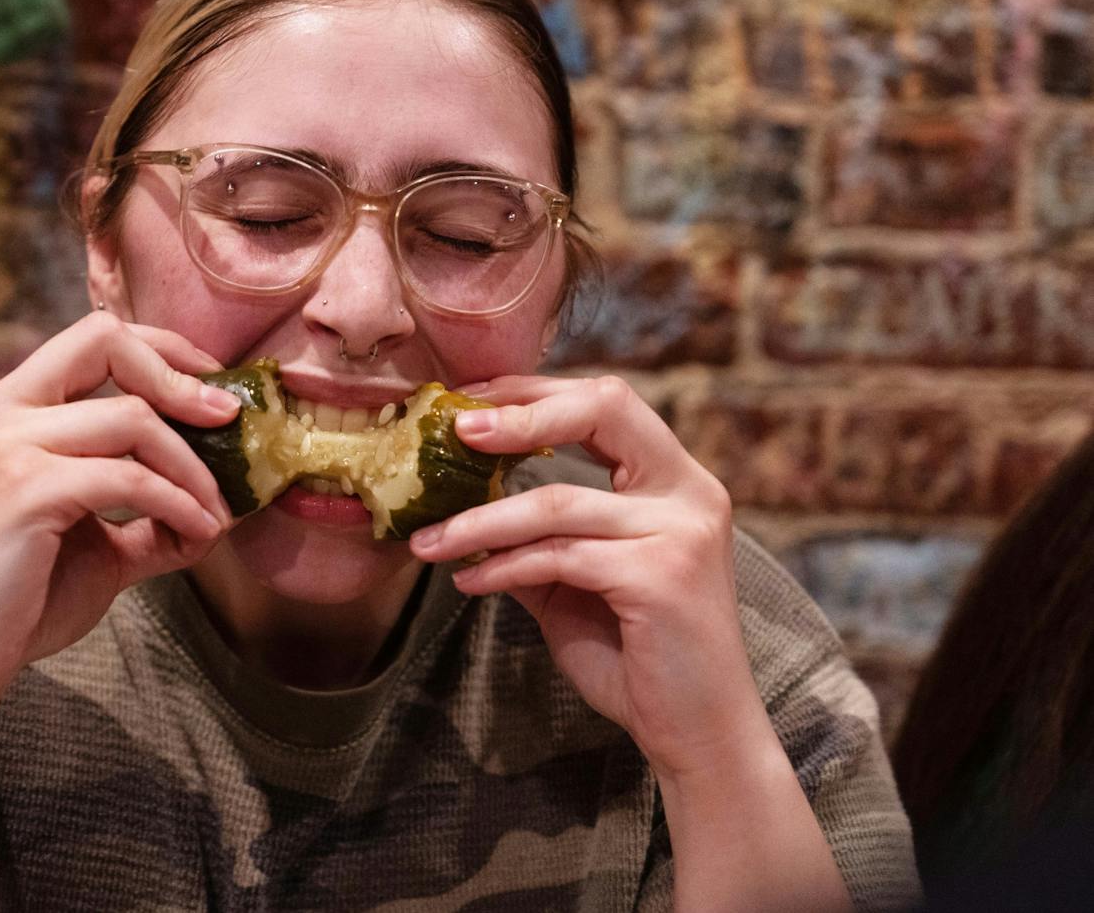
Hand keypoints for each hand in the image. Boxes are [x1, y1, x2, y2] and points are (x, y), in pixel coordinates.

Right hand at [0, 312, 239, 709]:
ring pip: (132, 418)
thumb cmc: (22, 597)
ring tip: (216, 511)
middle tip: (229, 421)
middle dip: (179, 379)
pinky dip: (179, 503)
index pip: (93, 336)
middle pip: (106, 344)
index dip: (161, 350)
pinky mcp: (26, 490)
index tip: (210, 386)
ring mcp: (6, 446)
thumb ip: (151, 508)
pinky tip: (199, 532)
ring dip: (191, 467)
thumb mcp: (98, 536)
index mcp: (8, 407)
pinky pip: (131, 478)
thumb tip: (224, 504)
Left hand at [409, 375, 769, 780]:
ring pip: (556, 502)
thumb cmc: (638, 655)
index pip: (606, 402)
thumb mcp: (577, 582)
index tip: (471, 400)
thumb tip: (462, 506)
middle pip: (604, 408)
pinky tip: (468, 581)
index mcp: (675, 480)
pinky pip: (558, 557)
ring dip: (479, 522)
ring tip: (427, 542)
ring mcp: (681, 532)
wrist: (697, 734)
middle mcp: (689, 492)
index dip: (536, 393)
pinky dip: (502, 567)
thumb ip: (537, 538)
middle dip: (522, 413)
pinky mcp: (660, 577)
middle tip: (454, 429)